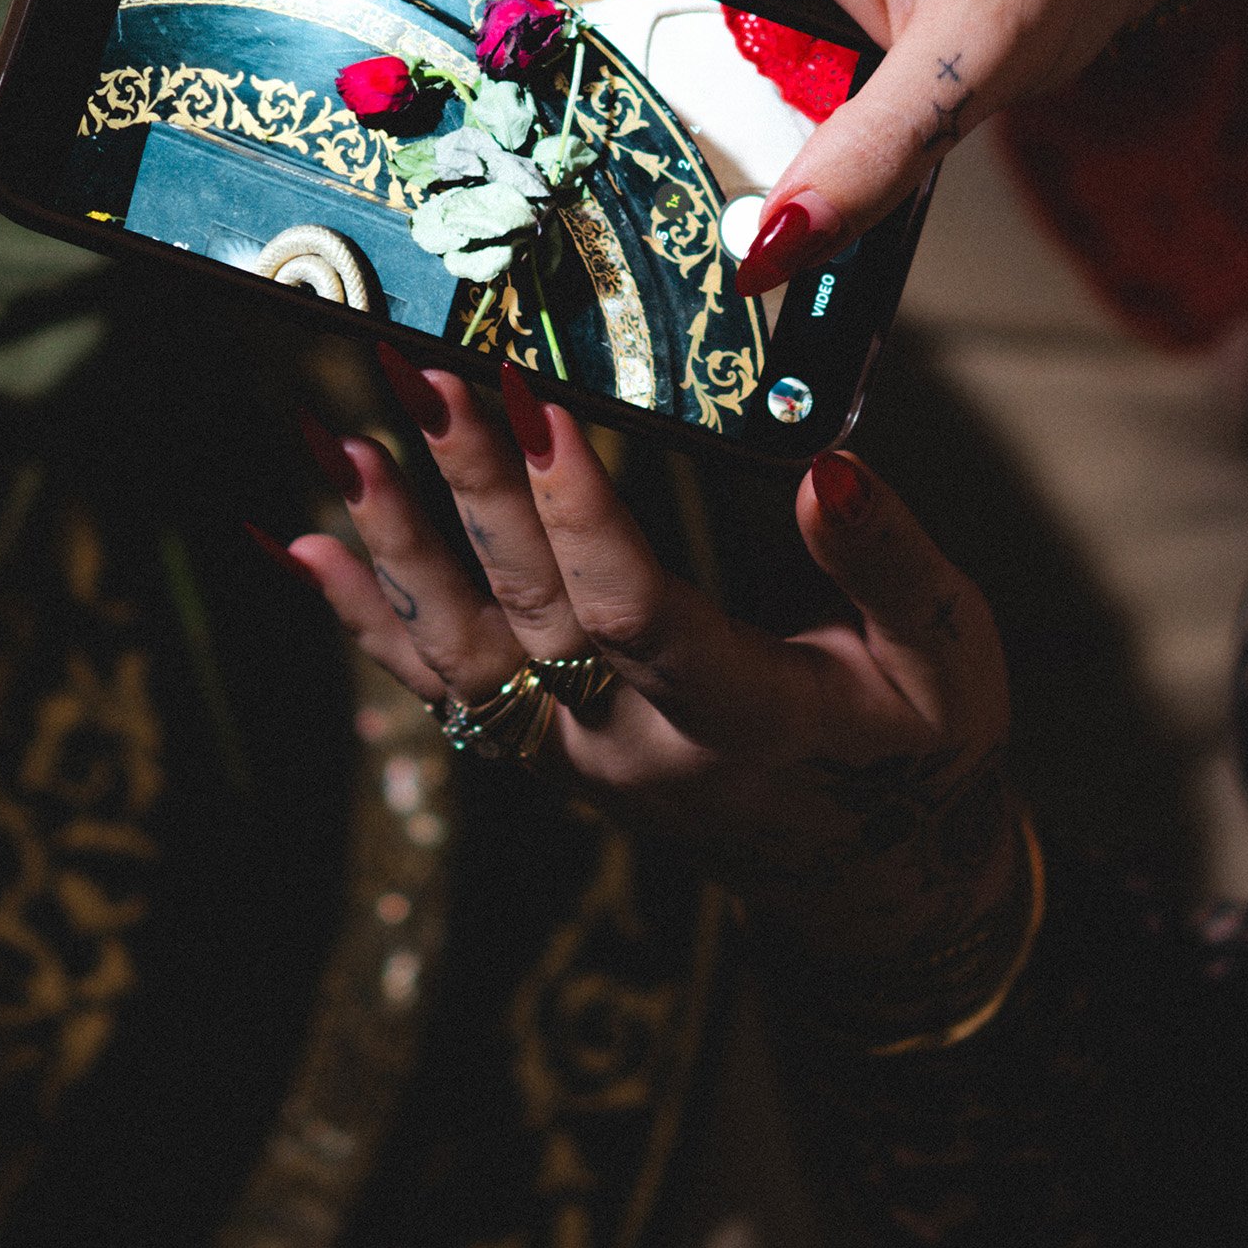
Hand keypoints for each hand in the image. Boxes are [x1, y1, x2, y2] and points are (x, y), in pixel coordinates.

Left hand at [284, 354, 1017, 978]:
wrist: (870, 878)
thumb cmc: (920, 748)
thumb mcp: (948, 658)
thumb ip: (887, 565)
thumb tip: (830, 471)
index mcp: (750, 720)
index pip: (638, 616)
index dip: (579, 514)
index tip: (536, 404)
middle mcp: (641, 750)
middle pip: (531, 612)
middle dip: (469, 482)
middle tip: (421, 369)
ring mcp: (580, 761)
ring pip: (462, 655)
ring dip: (391, 543)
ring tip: (335, 437)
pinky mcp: (547, 754)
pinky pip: (441, 686)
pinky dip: (364, 615)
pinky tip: (298, 540)